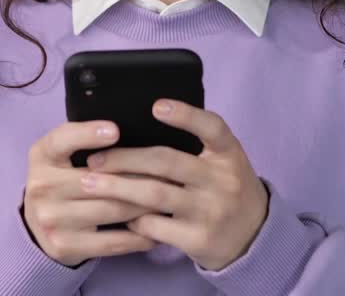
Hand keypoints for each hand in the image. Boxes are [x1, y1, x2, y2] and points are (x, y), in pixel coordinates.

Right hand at [22, 120, 159, 266]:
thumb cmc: (62, 181)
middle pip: (99, 179)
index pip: (61, 140)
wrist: (39, 228)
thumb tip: (126, 130)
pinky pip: (113, 241)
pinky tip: (158, 229)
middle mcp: (41, 187)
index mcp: (42, 157)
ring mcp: (52, 219)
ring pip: (112, 209)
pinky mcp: (65, 246)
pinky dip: (140, 236)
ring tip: (170, 198)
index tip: (116, 130)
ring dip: (146, 205)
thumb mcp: (60, 155)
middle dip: (139, 176)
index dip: (87, 134)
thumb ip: (82, 140)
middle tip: (170, 172)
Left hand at [81, 100, 269, 270]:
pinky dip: (132, 218)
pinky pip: (155, 226)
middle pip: (167, 161)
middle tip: (95, 159)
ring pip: (154, 194)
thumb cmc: (226, 188)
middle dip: (125, 158)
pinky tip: (117, 213)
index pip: (212, 127)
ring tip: (90, 183)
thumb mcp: (224, 162)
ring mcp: (211, 211)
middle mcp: (222, 181)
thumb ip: (196, 145)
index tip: (156, 105)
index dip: (186, 115)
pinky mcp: (198, 239)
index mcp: (229, 154)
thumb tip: (140, 126)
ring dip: (117, 188)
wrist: (254, 237)